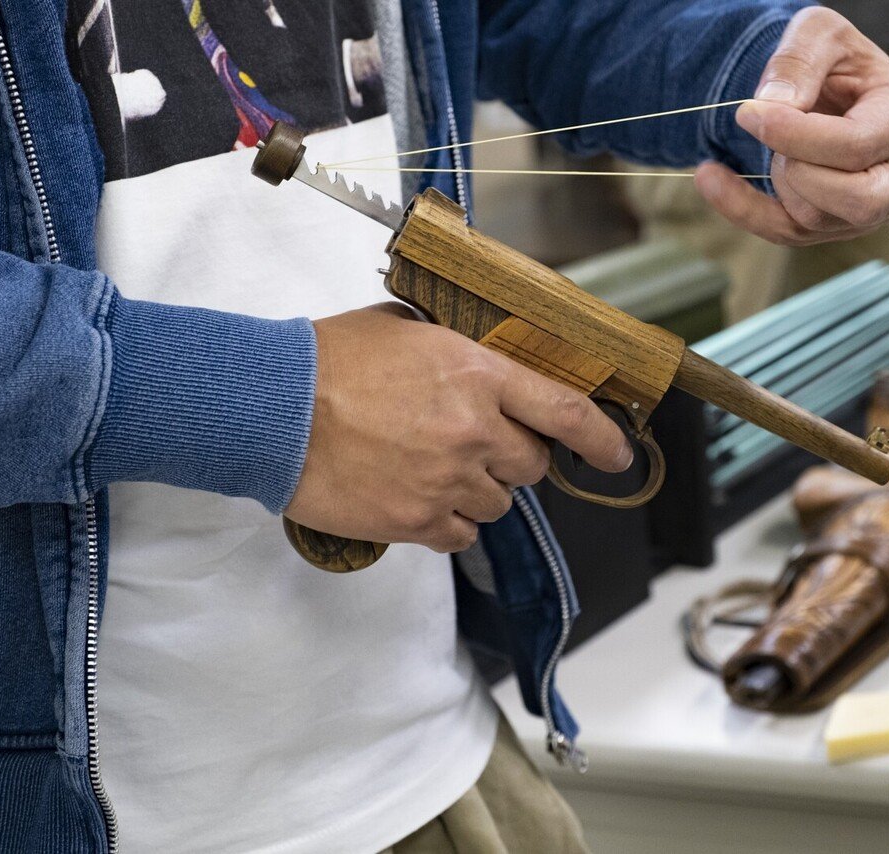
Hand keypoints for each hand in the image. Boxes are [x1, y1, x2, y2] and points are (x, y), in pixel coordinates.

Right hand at [284, 304, 632, 552]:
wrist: (272, 409)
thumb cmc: (328, 362)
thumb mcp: (406, 332)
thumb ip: (459, 356)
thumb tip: (485, 373)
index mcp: (476, 375)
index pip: (565, 412)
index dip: (601, 439)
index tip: (616, 455)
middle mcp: (473, 430)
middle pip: (531, 466)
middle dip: (512, 458)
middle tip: (474, 445)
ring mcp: (447, 481)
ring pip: (497, 504)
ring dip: (477, 489)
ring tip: (430, 467)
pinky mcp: (417, 521)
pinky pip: (461, 535)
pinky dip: (448, 521)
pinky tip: (417, 496)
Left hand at [695, 7, 888, 245]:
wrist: (837, 91)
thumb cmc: (839, 63)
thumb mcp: (822, 35)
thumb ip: (800, 60)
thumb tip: (774, 107)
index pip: (855, 147)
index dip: (795, 134)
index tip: (749, 113)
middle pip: (854, 201)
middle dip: (797, 170)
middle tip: (768, 131)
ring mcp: (875, 211)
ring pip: (816, 220)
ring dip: (778, 181)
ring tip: (774, 143)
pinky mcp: (837, 228)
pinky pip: (786, 234)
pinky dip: (742, 209)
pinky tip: (711, 178)